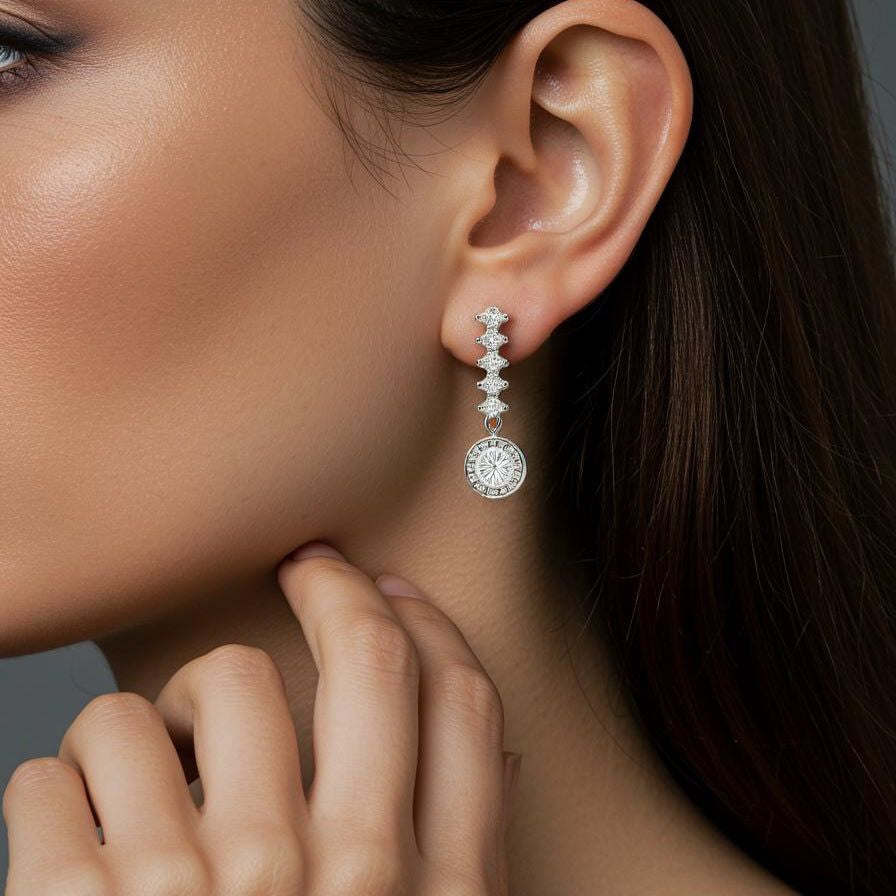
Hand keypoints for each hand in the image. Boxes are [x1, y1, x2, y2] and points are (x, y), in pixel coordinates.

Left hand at [2, 542, 521, 894]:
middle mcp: (336, 879)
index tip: (392, 590)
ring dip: (165, 706)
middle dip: (334, 590)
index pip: (457, 707)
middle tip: (306, 568)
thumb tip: (487, 758)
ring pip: (198, 689)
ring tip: (151, 751)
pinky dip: (56, 782)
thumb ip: (460, 862)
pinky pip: (62, 769)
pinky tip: (65, 825)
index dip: (427, 624)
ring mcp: (208, 892)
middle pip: (356, 663)